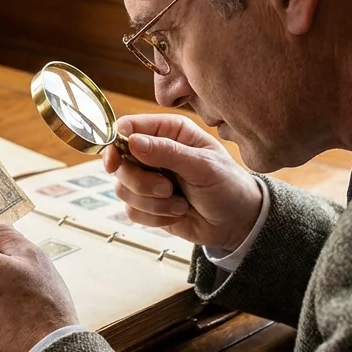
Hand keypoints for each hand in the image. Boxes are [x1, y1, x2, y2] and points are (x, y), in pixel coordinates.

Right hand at [103, 114, 262, 250]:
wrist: (237, 222)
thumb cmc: (227, 186)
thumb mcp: (202, 165)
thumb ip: (167, 152)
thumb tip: (132, 142)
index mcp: (168, 132)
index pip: (127, 128)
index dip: (114, 144)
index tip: (115, 163)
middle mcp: (154, 152)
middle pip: (119, 163)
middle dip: (141, 182)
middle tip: (167, 188)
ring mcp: (148, 179)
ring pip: (123, 190)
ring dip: (152, 203)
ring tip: (180, 203)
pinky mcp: (147, 204)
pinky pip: (131, 211)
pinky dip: (154, 217)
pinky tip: (177, 213)